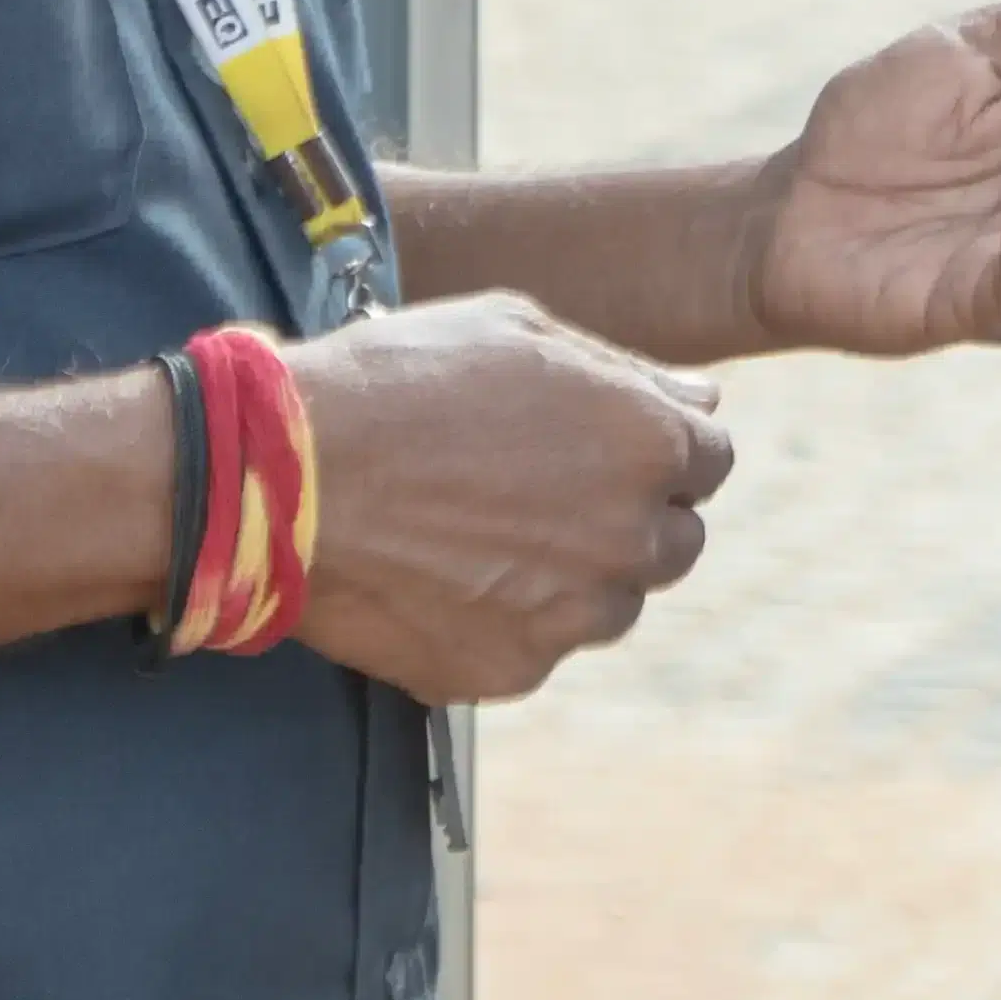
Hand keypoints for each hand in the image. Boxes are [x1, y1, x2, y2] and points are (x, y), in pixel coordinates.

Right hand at [278, 292, 736, 706]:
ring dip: (574, 575)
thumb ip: (627, 373)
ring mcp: (572, 615)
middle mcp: (630, 539)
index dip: (661, 450)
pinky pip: (537, 647)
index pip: (711, 461)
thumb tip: (699, 401)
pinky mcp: (511, 669)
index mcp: (648, 445)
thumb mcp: (520, 330)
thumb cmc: (401, 379)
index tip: (605, 445)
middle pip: (674, 542)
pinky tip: (445, 575)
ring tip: (483, 532)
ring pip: (610, 603)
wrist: (289, 475)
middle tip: (543, 492)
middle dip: (630, 517)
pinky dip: (507, 620)